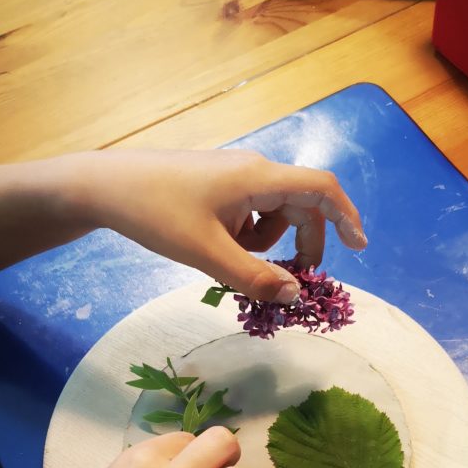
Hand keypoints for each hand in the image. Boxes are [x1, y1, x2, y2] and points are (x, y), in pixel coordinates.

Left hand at [84, 148, 365, 303]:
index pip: (322, 188)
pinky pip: (248, 216)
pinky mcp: (218, 188)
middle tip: (288, 283)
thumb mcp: (208, 254)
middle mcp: (254, 172)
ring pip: (273, 216)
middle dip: (301, 245)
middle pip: (301, 207)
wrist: (106, 188)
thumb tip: (294, 296)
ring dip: (264, 244)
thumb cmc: (156, 213)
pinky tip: (212, 247)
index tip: (360, 247)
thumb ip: (254, 278)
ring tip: (225, 258)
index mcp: (259, 177)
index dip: (347, 216)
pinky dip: (243, 238)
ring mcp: (235, 179)